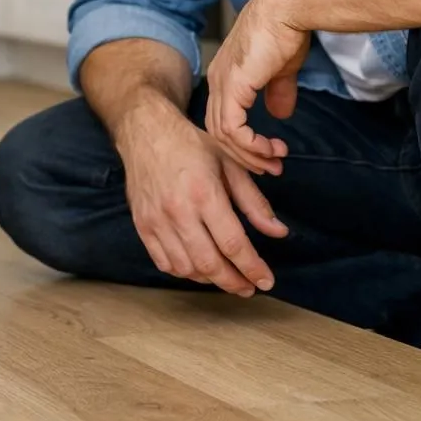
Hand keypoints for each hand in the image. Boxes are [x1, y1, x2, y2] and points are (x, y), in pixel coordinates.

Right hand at [115, 95, 288, 296]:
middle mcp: (178, 211)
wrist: (146, 133)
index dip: (253, 268)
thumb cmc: (191, 146)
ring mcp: (156, 221)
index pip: (233, 244)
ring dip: (210, 279)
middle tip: (249, 287)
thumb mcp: (230, 165)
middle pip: (210, 263)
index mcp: (204, 193)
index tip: (267, 281)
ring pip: (186, 268)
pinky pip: (164, 262)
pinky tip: (199, 268)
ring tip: (226, 277)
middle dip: (234, 282)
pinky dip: (184, 272)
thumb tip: (278, 232)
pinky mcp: (142, 225)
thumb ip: (254, 202)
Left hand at [205, 0, 310, 176]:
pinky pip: (232, 128)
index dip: (242, 142)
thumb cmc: (286, 30)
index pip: (222, 118)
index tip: (268, 154)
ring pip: (222, 134)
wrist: (288, 9)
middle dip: (245, 155)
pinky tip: (269, 148)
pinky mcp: (233, 86)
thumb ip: (278, 92)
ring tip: (275, 160)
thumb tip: (281, 113)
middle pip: (218, 131)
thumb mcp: (281, 69)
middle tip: (270, 168)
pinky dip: (249, 144)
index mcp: (225, 76)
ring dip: (250, 153)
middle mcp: (217, 80)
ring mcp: (222, 83)